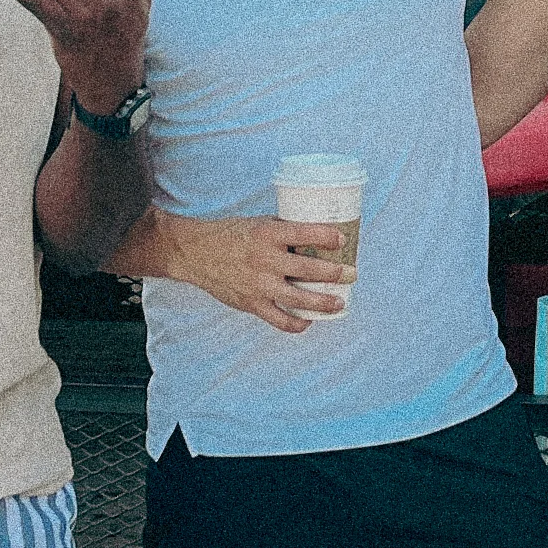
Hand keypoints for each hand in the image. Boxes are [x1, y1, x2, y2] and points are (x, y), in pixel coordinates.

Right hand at [162, 213, 355, 333]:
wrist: (195, 253)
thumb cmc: (230, 235)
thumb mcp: (257, 223)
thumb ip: (283, 231)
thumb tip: (315, 237)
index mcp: (267, 234)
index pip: (305, 233)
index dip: (328, 237)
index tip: (342, 240)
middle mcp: (265, 259)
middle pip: (309, 269)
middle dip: (336, 273)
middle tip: (352, 273)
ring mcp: (259, 284)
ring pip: (299, 299)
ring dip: (324, 302)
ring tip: (339, 302)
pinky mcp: (251, 303)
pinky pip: (279, 320)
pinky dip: (296, 324)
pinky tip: (308, 322)